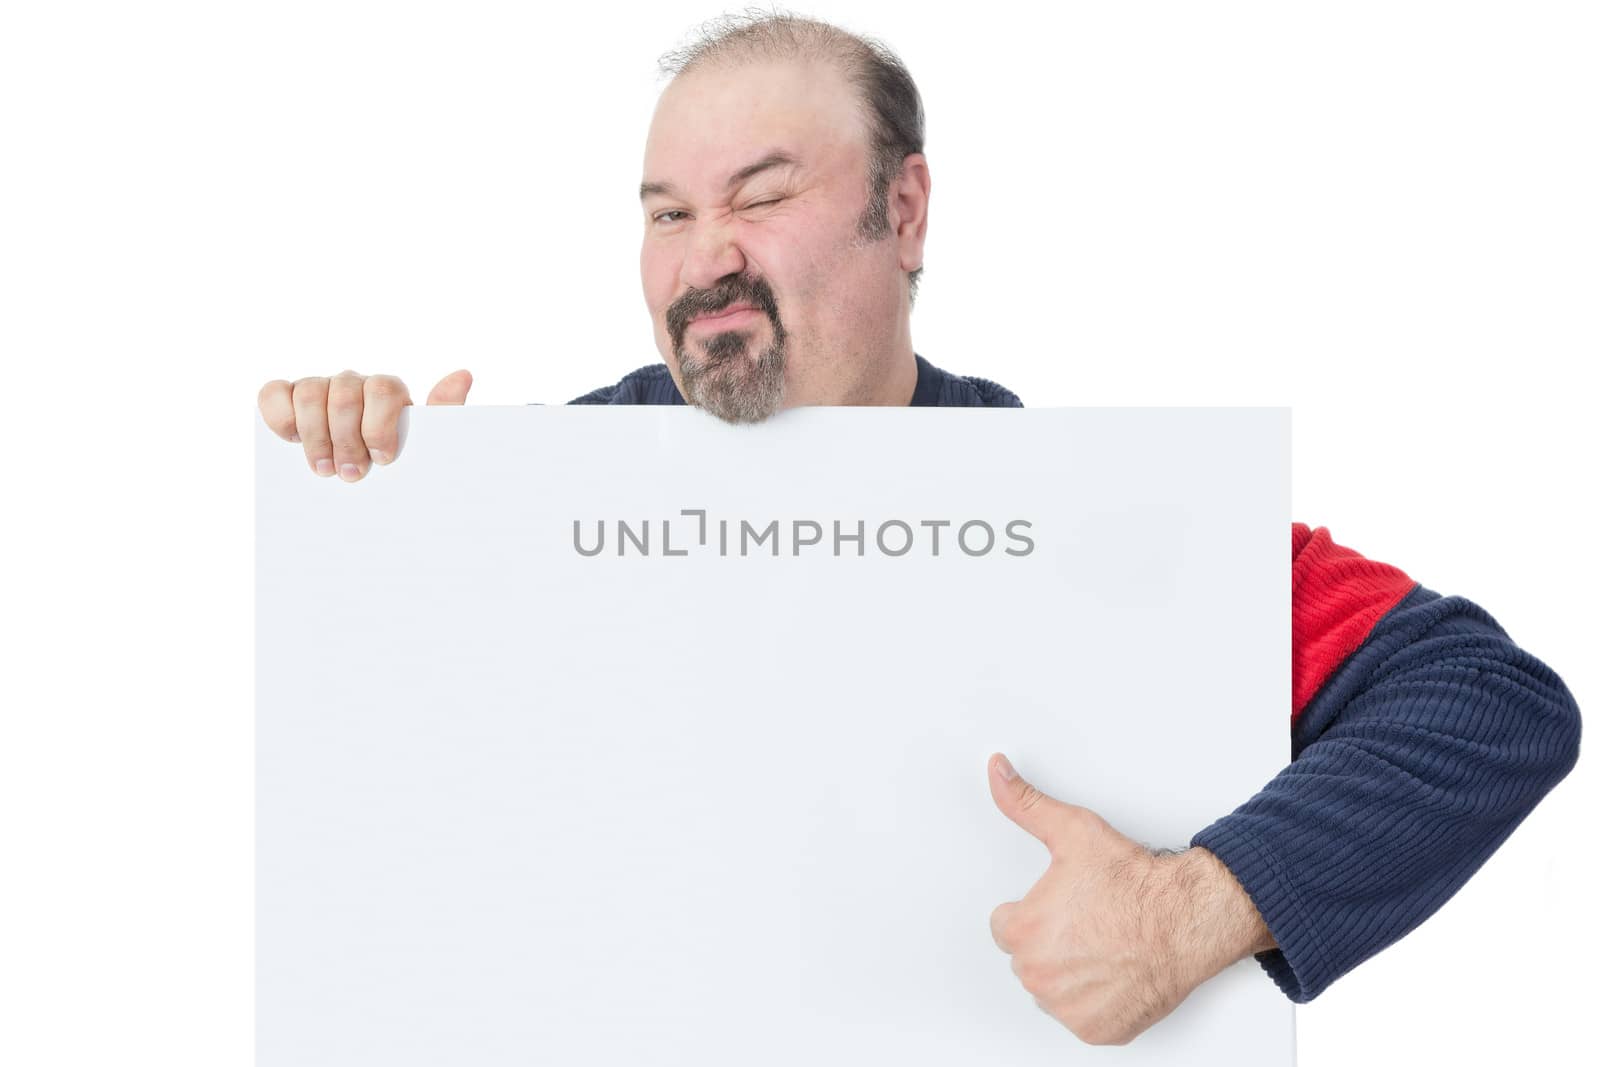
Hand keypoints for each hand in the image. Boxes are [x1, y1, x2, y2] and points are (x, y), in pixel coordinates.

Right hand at [256, 368, 472, 480]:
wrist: (366, 491)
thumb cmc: (398, 465)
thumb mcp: (427, 447)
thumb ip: (444, 414)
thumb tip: (462, 375)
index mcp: (387, 392)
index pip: (382, 389)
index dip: (379, 424)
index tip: (383, 459)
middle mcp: (352, 384)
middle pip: (344, 393)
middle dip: (346, 438)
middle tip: (351, 475)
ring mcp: (318, 389)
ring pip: (310, 391)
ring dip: (314, 435)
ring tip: (323, 470)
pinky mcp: (286, 399)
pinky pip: (273, 393)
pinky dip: (279, 414)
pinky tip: (289, 440)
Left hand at [986, 753, 1272, 1045]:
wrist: (1186, 917)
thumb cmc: (1135, 882)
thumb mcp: (1072, 831)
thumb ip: (1025, 804)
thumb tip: (997, 772)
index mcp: (1022, 932)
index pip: (1005, 926)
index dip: (1035, 912)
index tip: (1064, 905)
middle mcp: (1038, 975)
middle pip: (1029, 959)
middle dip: (1052, 942)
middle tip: (1090, 922)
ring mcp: (1067, 1007)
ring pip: (1053, 989)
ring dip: (1071, 973)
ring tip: (1105, 945)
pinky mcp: (1097, 1029)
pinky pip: (1082, 1017)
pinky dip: (1097, 1001)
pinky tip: (1116, 973)